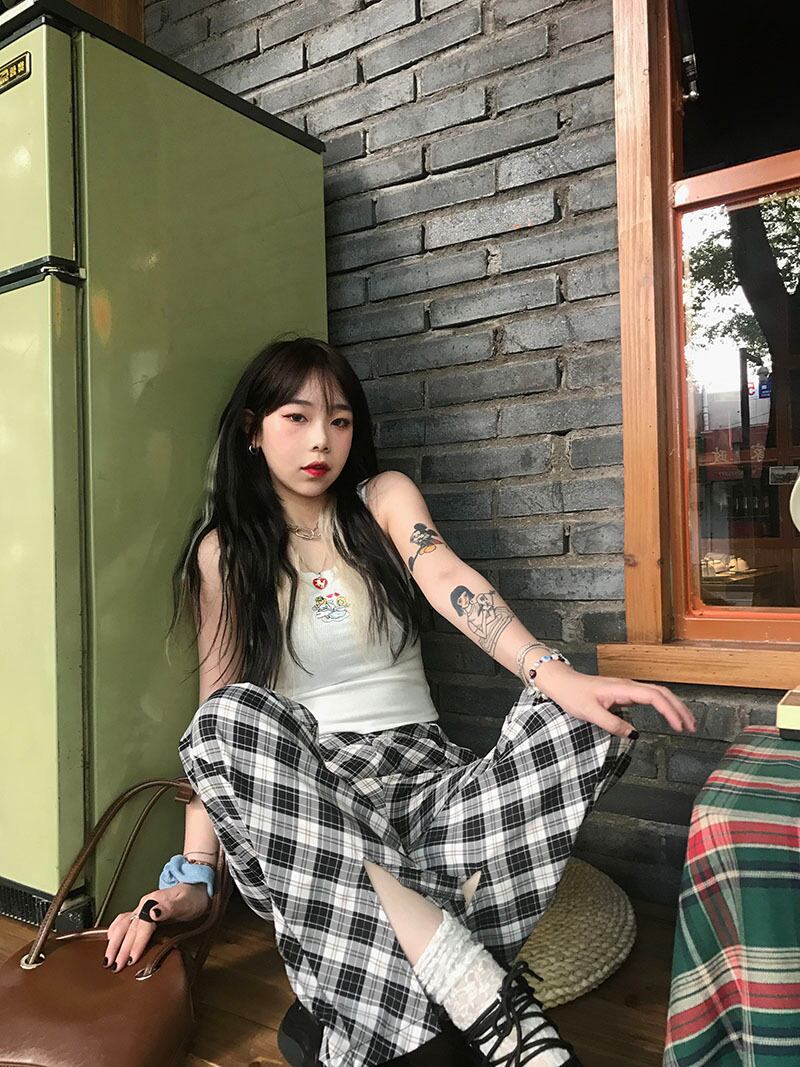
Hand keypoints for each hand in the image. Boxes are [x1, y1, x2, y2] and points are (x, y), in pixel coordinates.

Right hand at [103, 882, 210, 973]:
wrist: (196, 889)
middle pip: (129, 928)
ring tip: (107, 960)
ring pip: (122, 925)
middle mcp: (144, 904)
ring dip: (114, 942)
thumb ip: (169, 907)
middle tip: (114, 966)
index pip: (141, 925)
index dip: (135, 943)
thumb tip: (153, 912)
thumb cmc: (192, 899)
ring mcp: (142, 908)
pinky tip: (110, 940)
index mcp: (153, 902)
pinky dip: (114, 932)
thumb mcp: (185, 903)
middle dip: (120, 948)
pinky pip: (123, 921)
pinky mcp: (142, 912)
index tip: (130, 960)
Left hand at [532, 660, 696, 737]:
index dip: (670, 712)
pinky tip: (667, 715)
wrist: (561, 683)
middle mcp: (628, 686)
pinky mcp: (624, 692)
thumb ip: (611, 723)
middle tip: (692, 727)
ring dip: (673, 706)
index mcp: (623, 688)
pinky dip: (662, 705)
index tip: (680, 727)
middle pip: (662, 693)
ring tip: (686, 722)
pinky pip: (649, 697)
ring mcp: (627, 688)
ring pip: (658, 693)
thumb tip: (633, 734)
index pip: (655, 697)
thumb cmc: (572, 694)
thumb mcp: (589, 712)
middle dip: (680, 709)